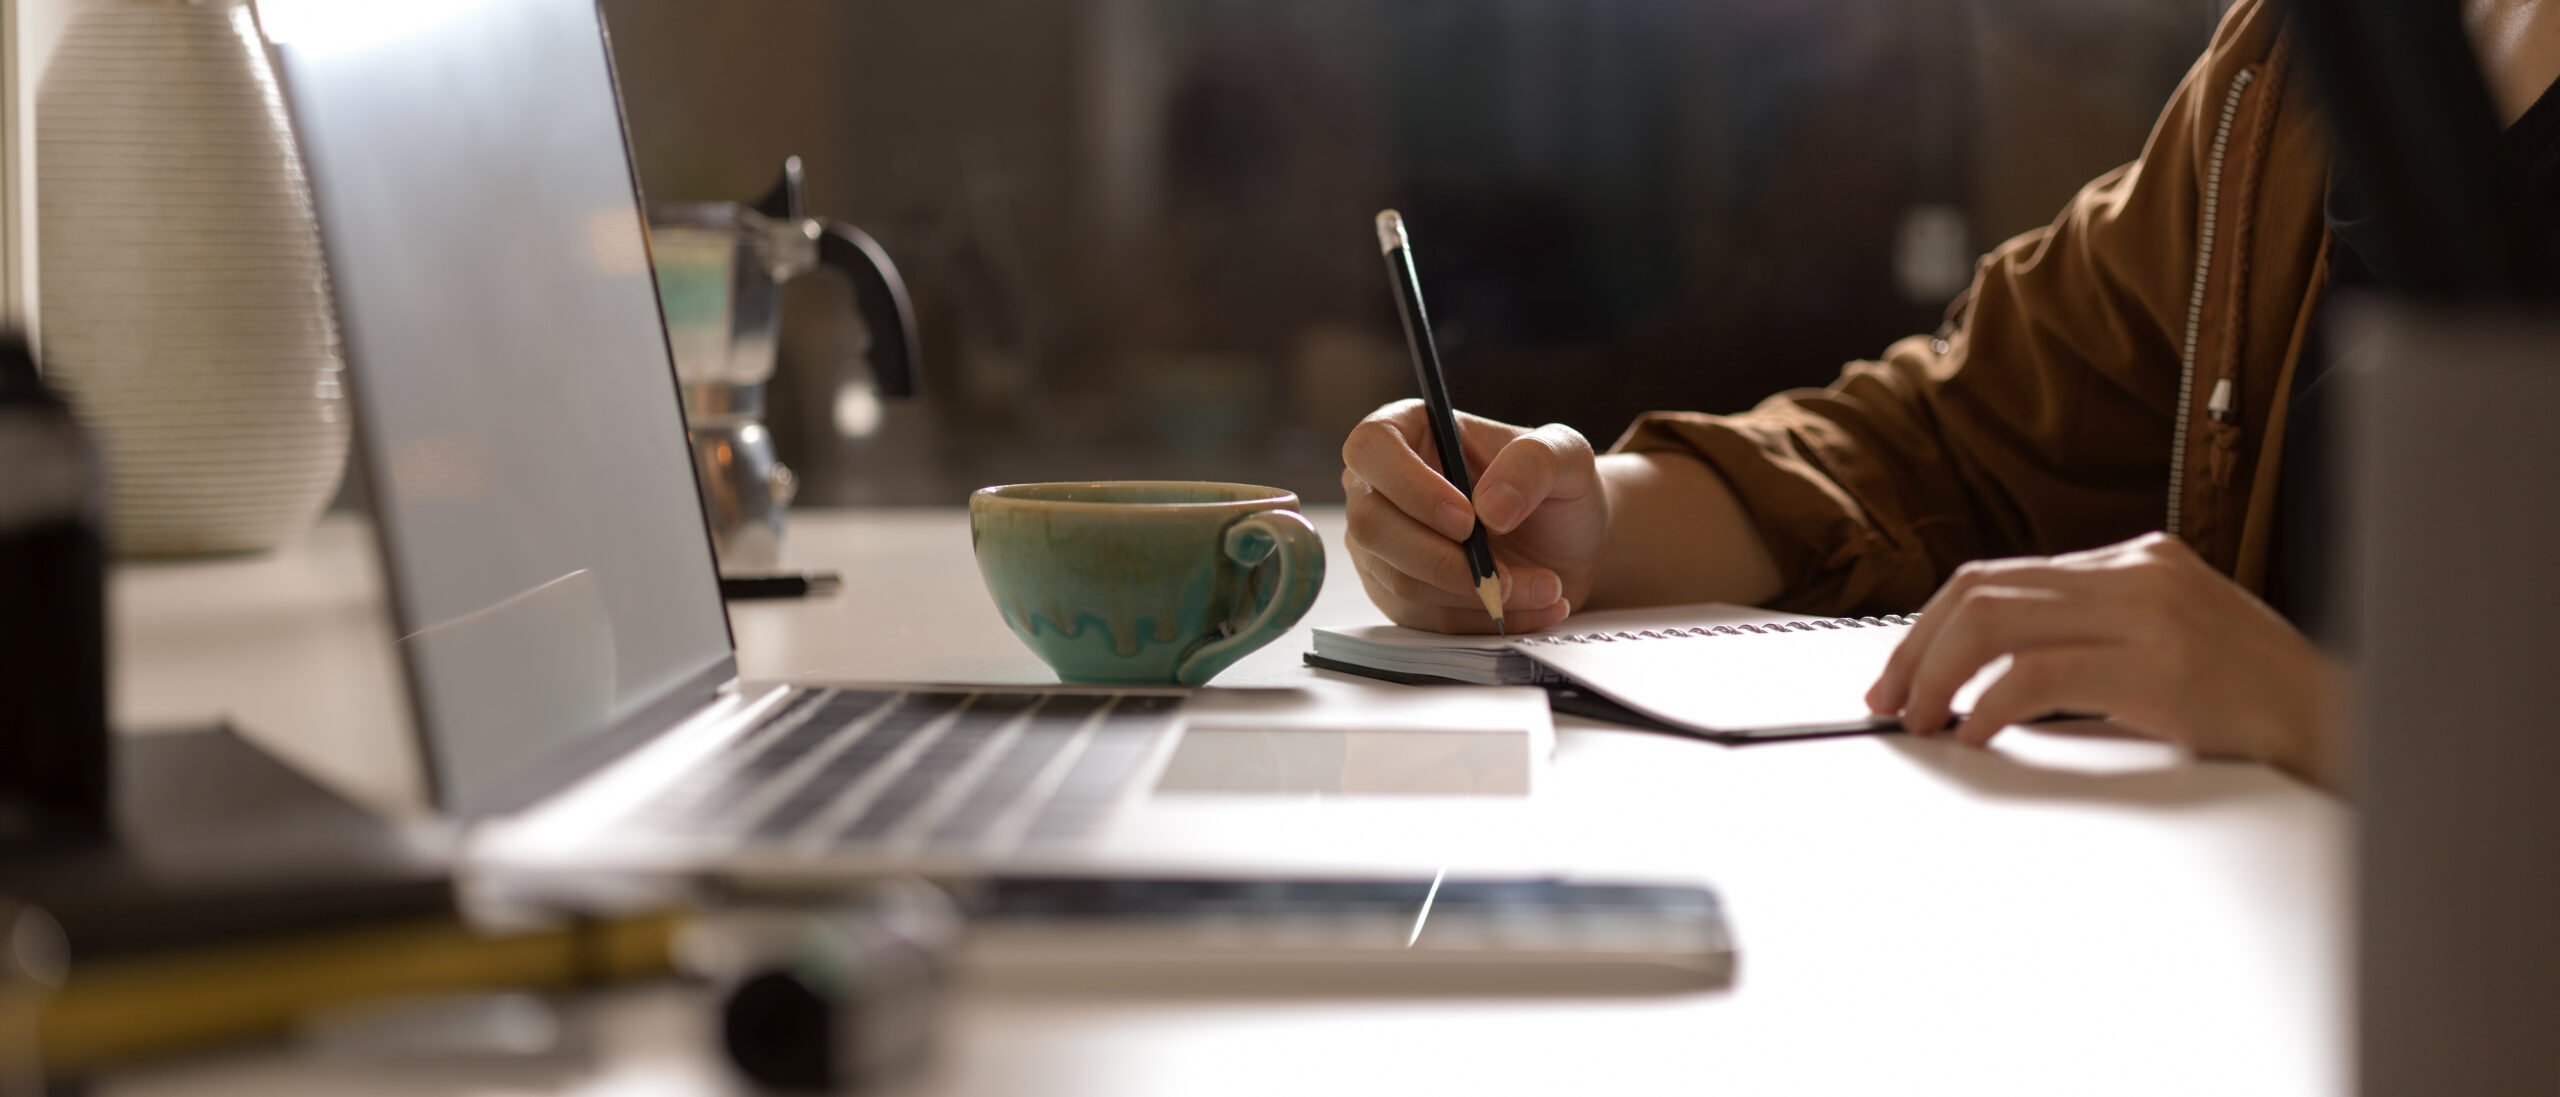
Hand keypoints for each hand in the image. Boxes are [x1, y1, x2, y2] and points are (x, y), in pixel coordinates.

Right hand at [1340, 399, 1603, 633]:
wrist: (1566, 545)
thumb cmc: (1555, 487)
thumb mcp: (1566, 456)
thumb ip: (1534, 464)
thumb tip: (1491, 507)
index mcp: (1408, 431)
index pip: (1371, 447)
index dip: (1410, 486)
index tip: (1466, 519)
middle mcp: (1379, 487)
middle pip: (1372, 526)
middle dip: (1443, 560)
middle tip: (1505, 573)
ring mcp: (1381, 545)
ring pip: (1400, 580)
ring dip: (1476, 594)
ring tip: (1543, 587)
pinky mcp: (1397, 593)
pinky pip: (1425, 619)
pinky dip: (1481, 620)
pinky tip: (1530, 607)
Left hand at [1863, 532, 2343, 784]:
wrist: (2350, 730)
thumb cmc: (2258, 704)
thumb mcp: (2172, 645)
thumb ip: (2097, 638)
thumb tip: (1993, 672)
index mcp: (2137, 561)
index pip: (2001, 575)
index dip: (1931, 625)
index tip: (1900, 672)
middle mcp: (2138, 574)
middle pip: (1984, 590)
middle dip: (1916, 647)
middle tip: (1889, 699)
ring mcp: (2150, 615)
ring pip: (1996, 622)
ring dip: (1938, 675)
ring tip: (1920, 718)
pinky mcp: (2160, 668)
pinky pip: (2037, 674)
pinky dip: (1989, 704)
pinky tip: (1978, 734)